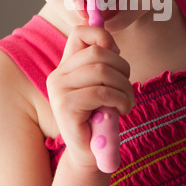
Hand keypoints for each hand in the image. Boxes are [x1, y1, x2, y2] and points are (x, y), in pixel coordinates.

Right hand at [46, 25, 134, 169]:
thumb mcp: (104, 84)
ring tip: (127, 102)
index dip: (102, 35)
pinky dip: (119, 99)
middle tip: (127, 87)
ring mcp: (59, 89)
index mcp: (66, 66)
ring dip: (124, 86)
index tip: (116, 54)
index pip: (80, 32)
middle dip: (122, 68)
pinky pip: (101, 92)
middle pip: (97, 52)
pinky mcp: (65, 105)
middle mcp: (58, 75)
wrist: (91, 153)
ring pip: (101, 71)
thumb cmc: (101, 117)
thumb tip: (111, 42)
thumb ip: (104, 63)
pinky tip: (122, 110)